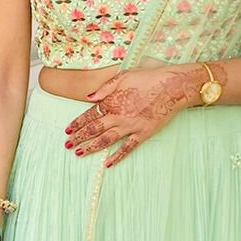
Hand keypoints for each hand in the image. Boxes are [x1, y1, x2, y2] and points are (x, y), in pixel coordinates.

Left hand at [64, 67, 200, 166]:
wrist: (172, 87)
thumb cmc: (149, 78)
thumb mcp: (124, 76)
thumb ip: (105, 88)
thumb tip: (89, 97)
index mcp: (112, 101)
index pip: (89, 115)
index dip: (77, 124)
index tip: (67, 130)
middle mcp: (118, 116)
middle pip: (94, 129)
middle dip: (79, 138)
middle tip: (67, 145)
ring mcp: (130, 126)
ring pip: (106, 140)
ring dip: (91, 147)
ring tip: (79, 153)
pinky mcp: (143, 133)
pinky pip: (127, 148)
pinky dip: (117, 156)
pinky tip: (107, 164)